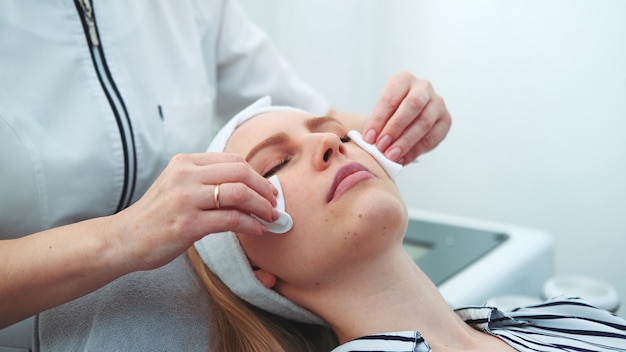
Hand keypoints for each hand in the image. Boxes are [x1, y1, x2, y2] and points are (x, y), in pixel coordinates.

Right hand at [112, 152, 277, 270]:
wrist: (123, 239)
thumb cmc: (155, 216)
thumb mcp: (177, 186)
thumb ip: (205, 180)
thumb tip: (247, 187)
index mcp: (185, 162)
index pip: (232, 160)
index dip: (256, 174)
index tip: (267, 188)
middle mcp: (185, 175)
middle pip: (240, 173)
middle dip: (264, 188)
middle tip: (274, 203)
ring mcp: (186, 199)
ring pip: (239, 193)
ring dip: (261, 206)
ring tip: (271, 217)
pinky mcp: (188, 224)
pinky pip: (231, 220)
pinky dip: (251, 224)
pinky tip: (258, 230)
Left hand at [362, 71, 451, 163]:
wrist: (407, 118)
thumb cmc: (390, 114)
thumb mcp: (381, 112)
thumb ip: (376, 124)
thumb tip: (370, 141)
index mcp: (404, 79)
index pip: (391, 97)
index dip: (379, 119)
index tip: (369, 138)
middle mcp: (423, 87)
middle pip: (412, 106)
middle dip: (395, 128)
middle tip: (381, 146)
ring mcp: (437, 103)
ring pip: (424, 122)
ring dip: (406, 142)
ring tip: (391, 156)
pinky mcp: (445, 120)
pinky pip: (432, 137)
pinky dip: (415, 151)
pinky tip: (403, 159)